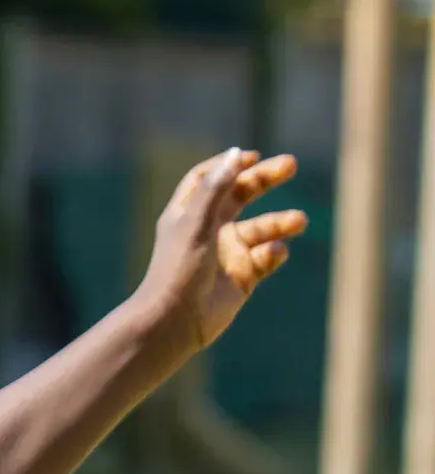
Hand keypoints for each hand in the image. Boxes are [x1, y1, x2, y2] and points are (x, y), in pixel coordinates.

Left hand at [138, 147, 307, 353]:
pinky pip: (267, 257)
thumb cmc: (178, 269)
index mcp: (188, 215)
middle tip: (291, 165)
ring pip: (261, 228)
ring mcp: (227, 253)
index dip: (229, 165)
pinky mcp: (242, 277)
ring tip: (299, 221)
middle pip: (240, 195)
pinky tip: (274, 253)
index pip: (209, 179)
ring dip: (280, 221)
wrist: (174, 321)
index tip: (251, 156)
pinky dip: (274, 252)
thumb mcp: (195, 223)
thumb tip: (236, 153)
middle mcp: (208, 230)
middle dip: (264, 179)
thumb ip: (215, 188)